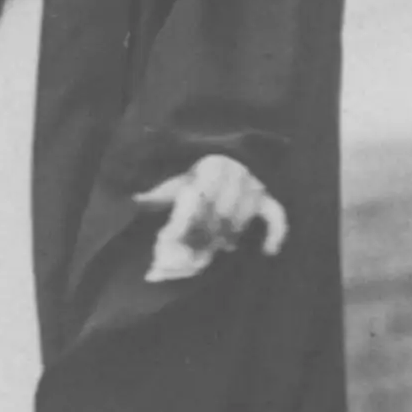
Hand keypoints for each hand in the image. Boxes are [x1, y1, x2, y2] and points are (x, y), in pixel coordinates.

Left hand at [142, 152, 287, 282]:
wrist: (229, 159)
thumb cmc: (197, 176)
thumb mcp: (177, 181)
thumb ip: (159, 193)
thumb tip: (135, 199)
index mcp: (211, 166)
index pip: (200, 199)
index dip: (188, 222)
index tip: (176, 239)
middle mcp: (236, 173)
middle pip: (220, 214)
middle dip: (205, 236)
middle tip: (192, 252)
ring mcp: (255, 185)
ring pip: (240, 220)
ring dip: (227, 237)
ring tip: (214, 249)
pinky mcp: (268, 198)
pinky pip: (276, 216)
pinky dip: (275, 234)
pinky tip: (267, 251)